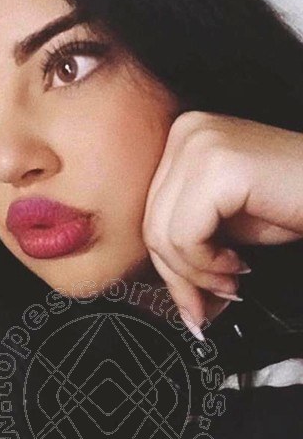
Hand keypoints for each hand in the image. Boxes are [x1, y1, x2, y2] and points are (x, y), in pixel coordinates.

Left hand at [142, 111, 302, 338]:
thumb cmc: (292, 203)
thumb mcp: (225, 227)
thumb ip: (189, 250)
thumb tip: (176, 298)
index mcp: (182, 138)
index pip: (150, 213)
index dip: (168, 267)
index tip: (189, 302)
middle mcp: (186, 131)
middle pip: (151, 224)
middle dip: (179, 277)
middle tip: (205, 307)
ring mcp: (199, 143)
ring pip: (163, 235)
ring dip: (197, 275)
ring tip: (232, 283)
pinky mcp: (218, 167)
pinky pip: (187, 236)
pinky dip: (209, 264)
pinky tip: (240, 264)